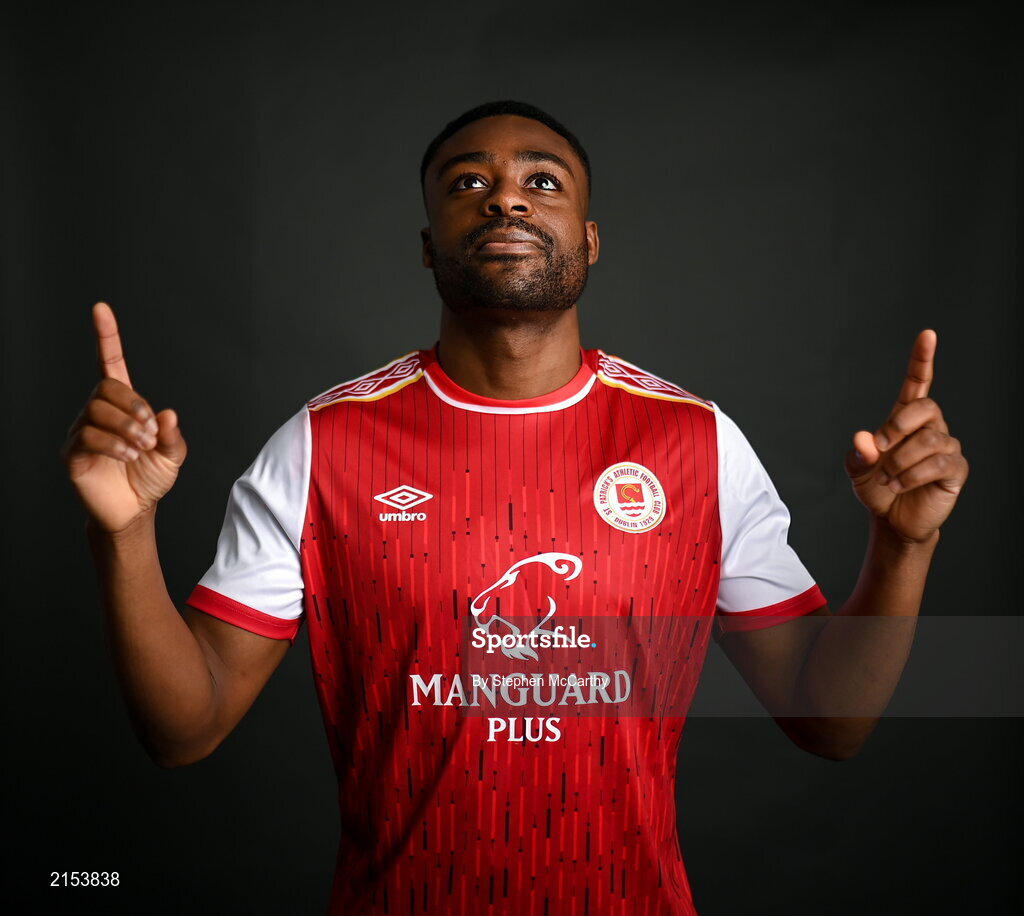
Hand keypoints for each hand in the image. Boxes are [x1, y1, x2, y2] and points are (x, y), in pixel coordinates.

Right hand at [61, 303, 186, 532]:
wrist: (134, 511)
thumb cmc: (150, 479)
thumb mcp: (173, 456)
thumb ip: (173, 435)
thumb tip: (168, 413)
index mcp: (124, 406)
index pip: (110, 364)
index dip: (107, 337)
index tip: (101, 309)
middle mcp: (99, 412)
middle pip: (108, 387)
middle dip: (135, 407)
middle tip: (151, 434)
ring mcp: (83, 430)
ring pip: (98, 410)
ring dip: (127, 427)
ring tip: (142, 448)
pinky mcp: (73, 452)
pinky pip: (88, 436)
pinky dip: (113, 444)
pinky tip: (128, 456)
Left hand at [845, 329, 968, 542]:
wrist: (892, 519)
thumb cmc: (877, 486)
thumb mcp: (857, 470)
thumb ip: (858, 454)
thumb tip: (864, 439)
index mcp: (905, 419)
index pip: (918, 383)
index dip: (922, 359)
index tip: (927, 335)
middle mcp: (930, 427)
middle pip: (926, 407)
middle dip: (898, 426)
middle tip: (879, 448)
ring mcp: (946, 447)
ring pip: (929, 440)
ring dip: (900, 461)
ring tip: (887, 479)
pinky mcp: (955, 470)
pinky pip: (938, 464)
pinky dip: (912, 476)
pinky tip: (899, 486)